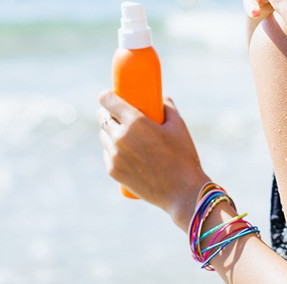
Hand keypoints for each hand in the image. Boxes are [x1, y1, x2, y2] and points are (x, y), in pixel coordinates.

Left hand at [97, 90, 209, 230]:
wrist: (182, 191)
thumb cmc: (183, 156)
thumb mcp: (179, 126)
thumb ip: (168, 108)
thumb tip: (162, 98)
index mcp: (136, 122)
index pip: (108, 101)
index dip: (107, 96)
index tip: (109, 95)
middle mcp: (121, 137)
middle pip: (103, 118)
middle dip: (107, 113)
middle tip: (117, 114)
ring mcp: (115, 156)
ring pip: (104, 136)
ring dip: (109, 131)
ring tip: (121, 132)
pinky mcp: (114, 171)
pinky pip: (107, 154)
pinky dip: (112, 149)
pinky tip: (122, 150)